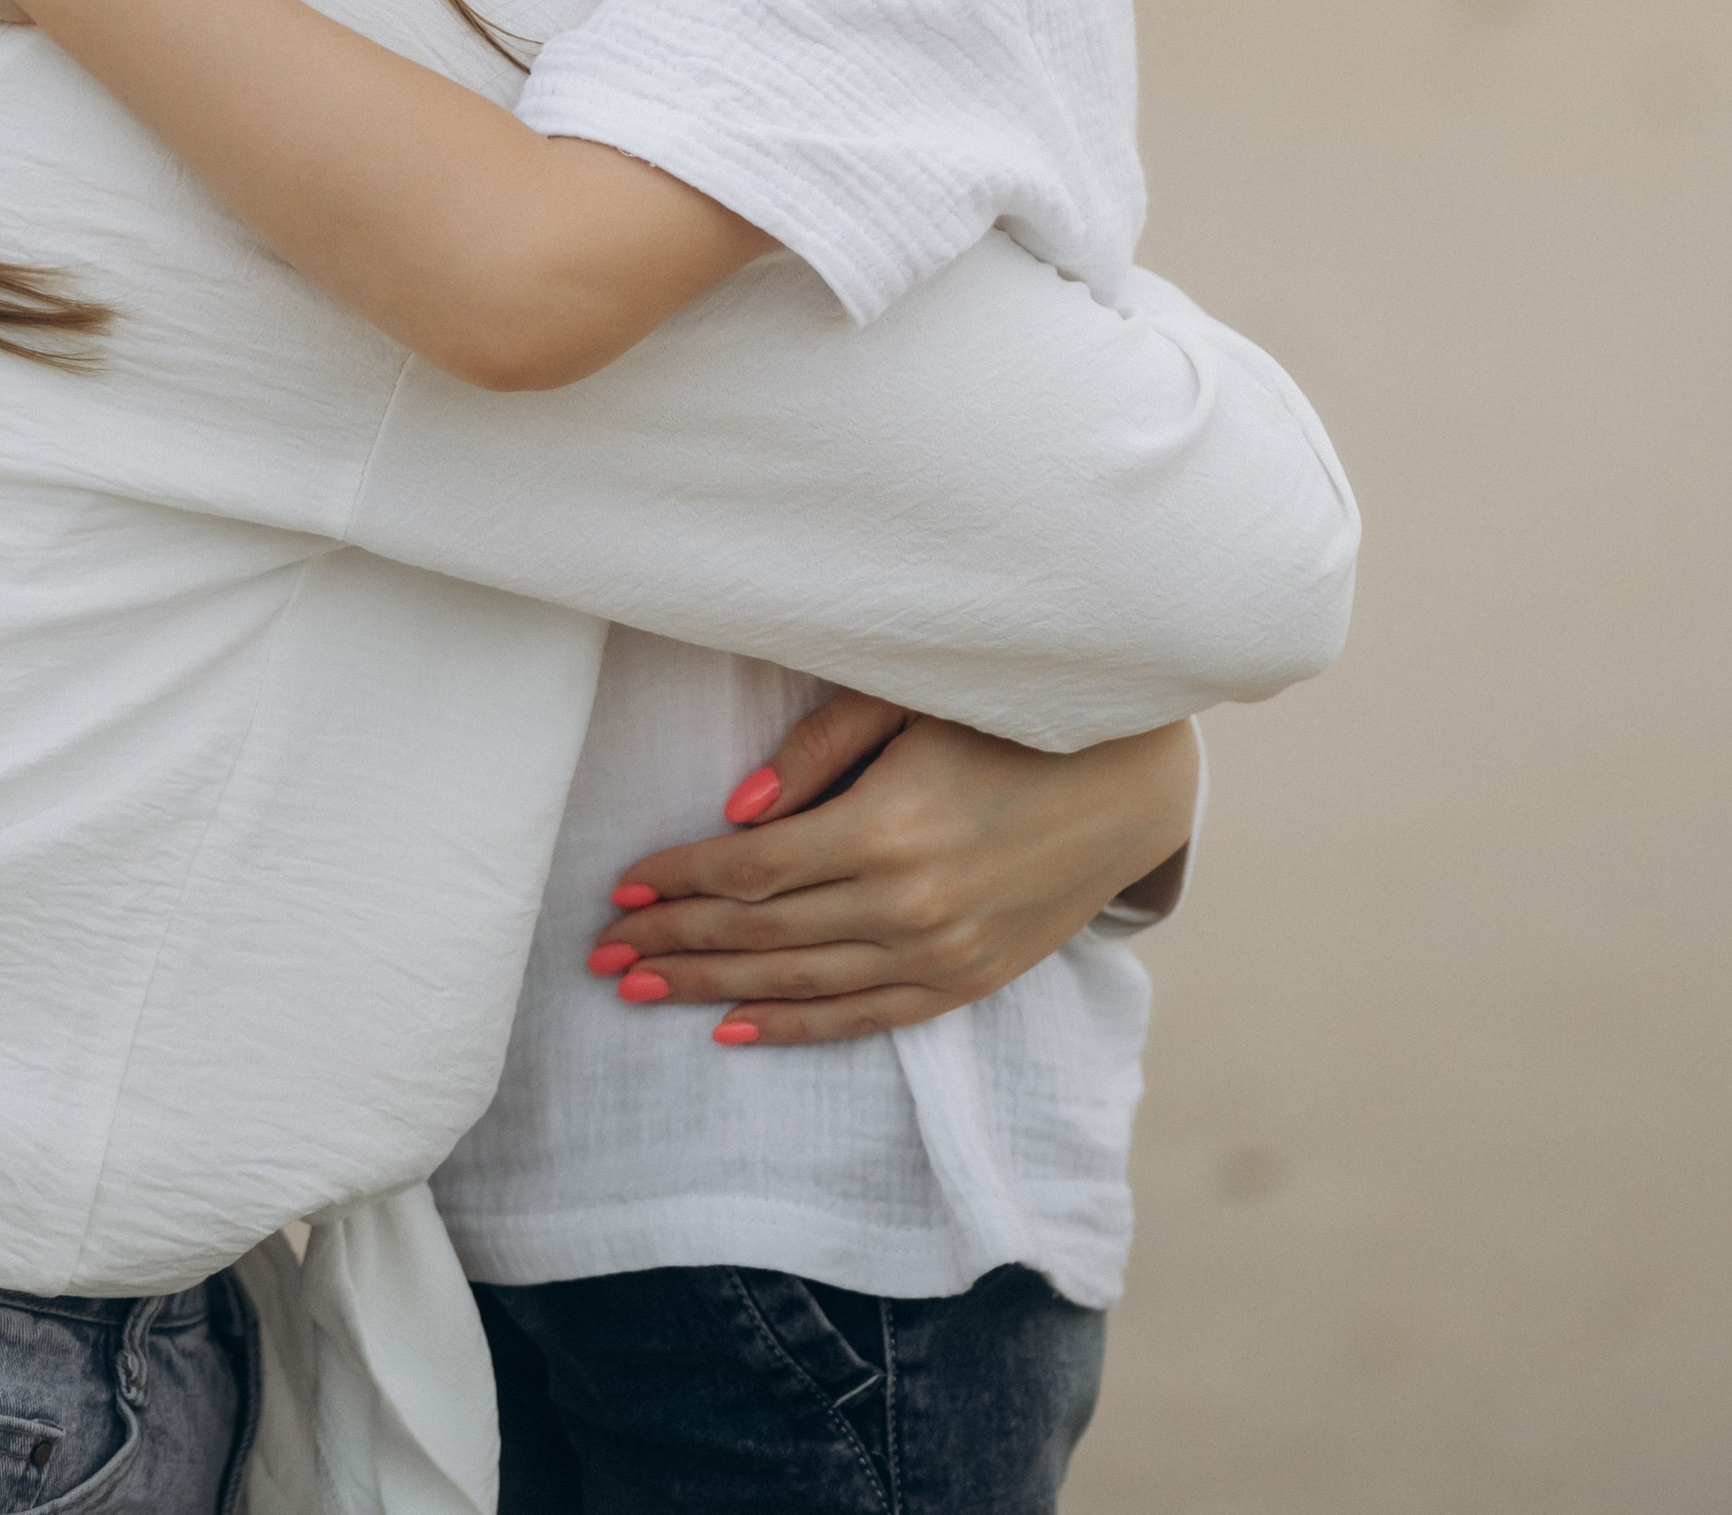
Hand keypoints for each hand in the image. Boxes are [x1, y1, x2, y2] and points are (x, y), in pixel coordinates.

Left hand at [587, 694, 1200, 1046]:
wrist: (1129, 781)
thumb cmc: (1009, 719)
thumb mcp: (910, 702)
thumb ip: (816, 752)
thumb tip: (733, 811)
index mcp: (884, 831)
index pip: (749, 870)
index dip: (678, 880)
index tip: (620, 884)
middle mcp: (905, 907)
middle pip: (758, 935)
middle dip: (671, 942)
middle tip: (601, 952)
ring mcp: (938, 956)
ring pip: (796, 984)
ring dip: (709, 988)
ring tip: (640, 989)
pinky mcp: (965, 982)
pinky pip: (860, 1019)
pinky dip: (791, 1028)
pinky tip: (732, 1029)